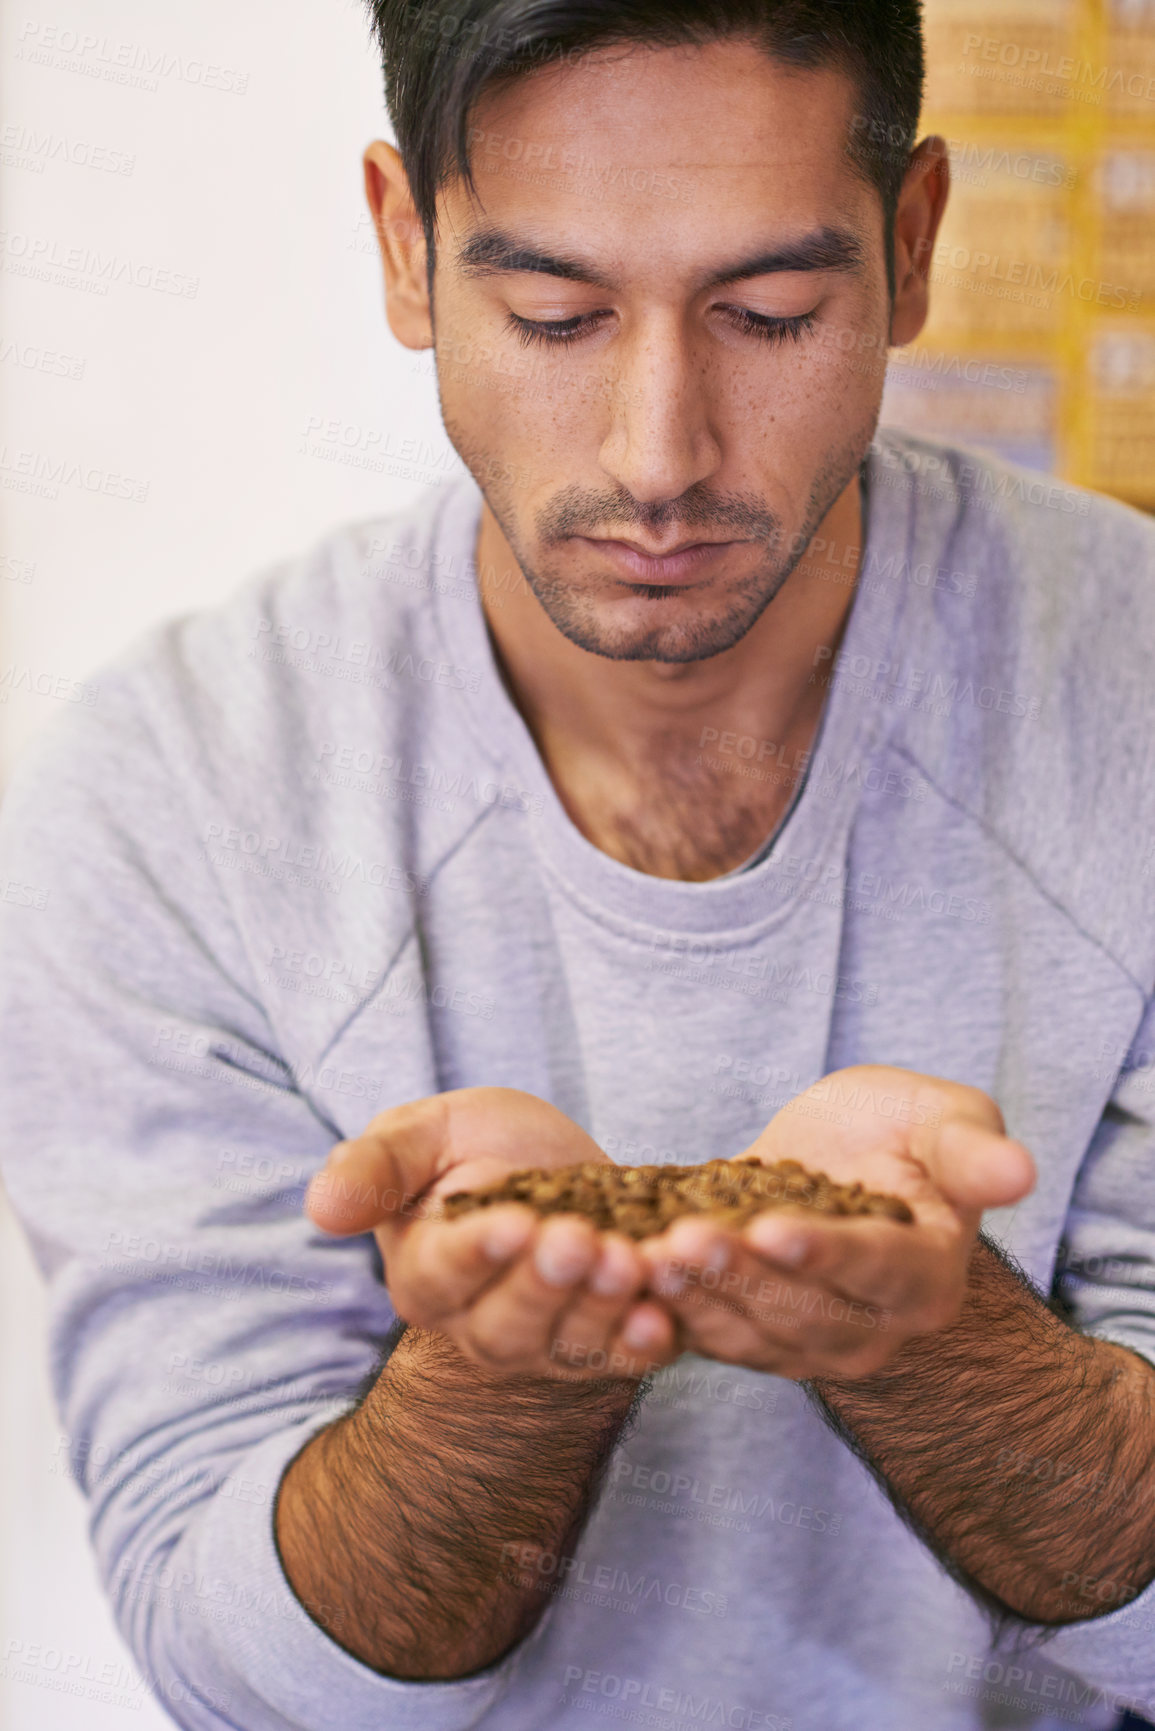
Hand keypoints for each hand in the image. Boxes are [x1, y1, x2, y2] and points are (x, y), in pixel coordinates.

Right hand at [305, 1087, 679, 1381]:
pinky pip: (625, 1356)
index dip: (478, 1253)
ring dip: (601, 1307)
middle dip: (546, 1283)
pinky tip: (663, 1319)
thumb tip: (319, 1208)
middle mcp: (480, 1326)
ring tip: (626, 1260)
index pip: (445, 1274)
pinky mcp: (607, 1344)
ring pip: (570, 1342)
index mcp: (426, 1274)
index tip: (512, 1221)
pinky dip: (644, 1344)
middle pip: (508, 1324)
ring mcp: (547, 1343)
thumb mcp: (421, 1135)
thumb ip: (374, 1167)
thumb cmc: (470, 1149)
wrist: (551, 1168)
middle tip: (578, 1240)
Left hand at [632, 1065, 1035, 1380]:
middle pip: (801, 1310)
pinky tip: (627, 1273)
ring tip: (649, 1255)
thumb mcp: (943, 1118)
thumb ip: (971, 1148)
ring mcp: (805, 1346)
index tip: (772, 1228)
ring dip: (694, 1296)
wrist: (841, 1160)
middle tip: (685, 1239)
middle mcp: (871, 1330)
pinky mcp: (749, 1340)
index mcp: (924, 1277)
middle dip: (740, 1275)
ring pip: (746, 1330)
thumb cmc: (902, 1133)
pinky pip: (705, 1335)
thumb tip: (1020, 1173)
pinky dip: (665, 1309)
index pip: (874, 1270)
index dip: (824, 1252)